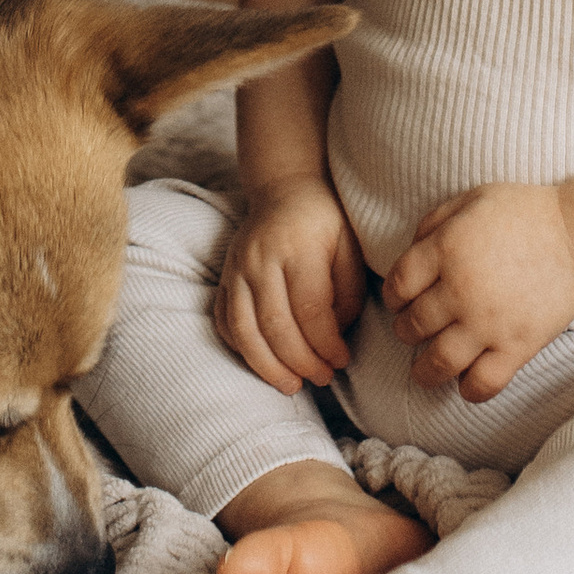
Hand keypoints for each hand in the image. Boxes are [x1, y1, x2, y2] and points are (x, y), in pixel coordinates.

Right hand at [216, 179, 368, 395]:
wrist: (285, 187)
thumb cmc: (325, 220)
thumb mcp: (349, 246)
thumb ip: (347, 293)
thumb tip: (335, 338)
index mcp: (297, 248)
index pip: (309, 311)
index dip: (326, 345)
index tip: (342, 360)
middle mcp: (260, 259)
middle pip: (275, 326)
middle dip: (301, 362)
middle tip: (322, 378)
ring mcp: (236, 268)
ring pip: (244, 329)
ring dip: (267, 366)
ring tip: (291, 385)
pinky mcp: (224, 276)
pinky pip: (225, 321)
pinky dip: (241, 349)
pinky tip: (263, 363)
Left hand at [382, 183, 573, 402]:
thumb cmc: (525, 213)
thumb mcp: (471, 199)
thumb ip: (433, 223)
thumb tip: (410, 253)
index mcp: (446, 250)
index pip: (397, 285)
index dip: (393, 296)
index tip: (399, 301)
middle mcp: (460, 290)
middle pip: (412, 326)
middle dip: (406, 331)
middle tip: (413, 330)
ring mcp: (488, 323)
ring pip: (438, 362)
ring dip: (424, 370)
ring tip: (424, 370)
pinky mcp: (516, 347)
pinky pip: (482, 384)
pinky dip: (468, 390)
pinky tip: (466, 382)